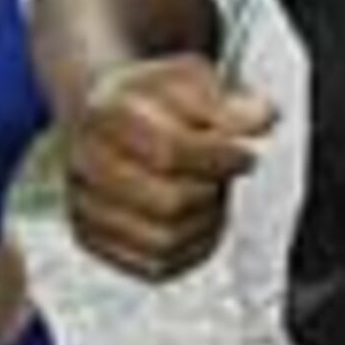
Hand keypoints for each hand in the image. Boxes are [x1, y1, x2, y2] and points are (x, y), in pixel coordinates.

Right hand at [60, 54, 276, 281]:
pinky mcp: (93, 239)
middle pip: (168, 201)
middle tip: (222, 176)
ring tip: (209, 196)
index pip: (171, 150)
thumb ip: (229, 99)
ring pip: (163, 240)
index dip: (220, 158)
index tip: (243, 154)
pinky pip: (154, 265)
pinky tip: (196, 220)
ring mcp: (84, 205)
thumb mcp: (189, 78)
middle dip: (212, 191)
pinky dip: (189, 249)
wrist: (104, 115)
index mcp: (107, 111)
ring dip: (204, 223)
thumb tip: (261, 117)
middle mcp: (85, 161)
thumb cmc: (148, 99)